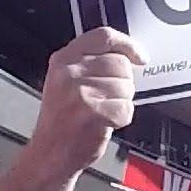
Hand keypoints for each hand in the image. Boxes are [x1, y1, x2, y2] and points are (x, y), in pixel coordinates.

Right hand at [31, 27, 143, 172]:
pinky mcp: (92, 113)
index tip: (140, 55)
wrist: (50, 153)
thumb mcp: (67, 81)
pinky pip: (126, 108)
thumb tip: (129, 55)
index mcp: (64, 59)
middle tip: (108, 97)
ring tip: (102, 111)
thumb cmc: (63, 119)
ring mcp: (79, 93)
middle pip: (120, 63)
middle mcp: (69, 72)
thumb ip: (93, 63)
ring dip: (122, 102)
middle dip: (124, 82)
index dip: (128, 44)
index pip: (104, 37)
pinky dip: (121, 118)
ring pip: (126, 87)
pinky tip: (104, 122)